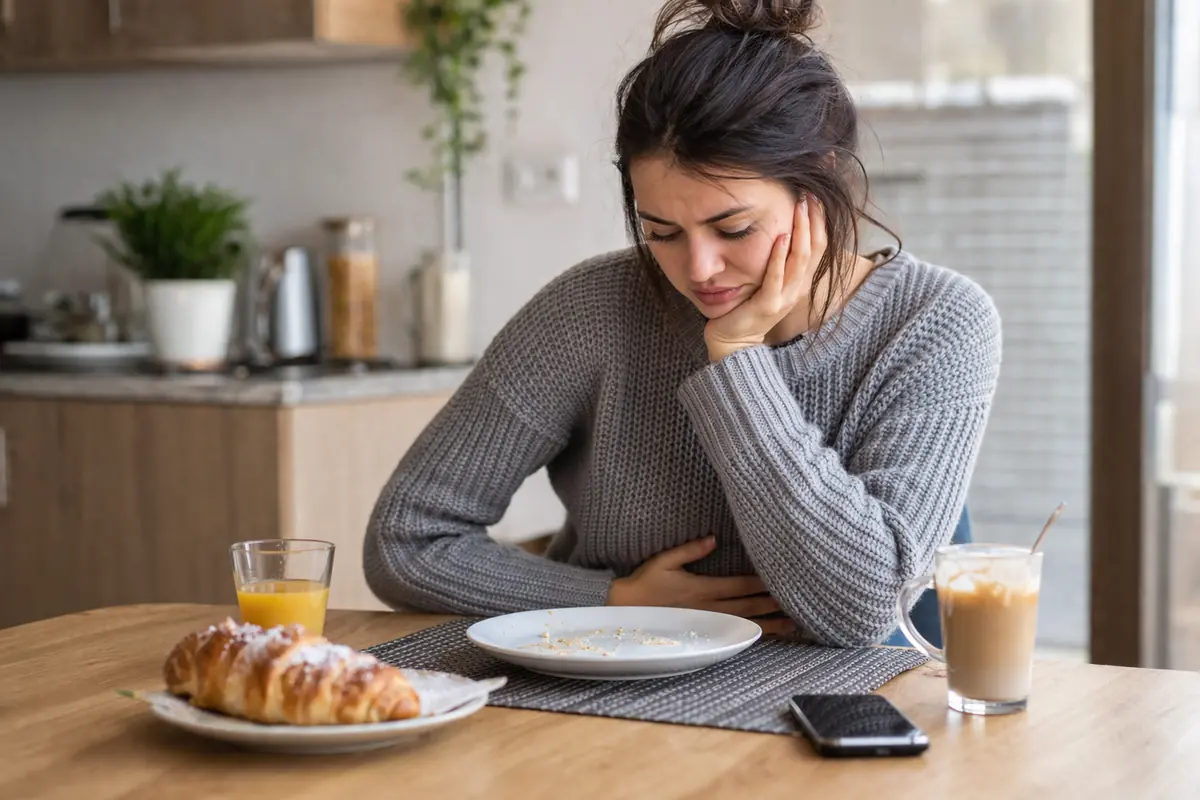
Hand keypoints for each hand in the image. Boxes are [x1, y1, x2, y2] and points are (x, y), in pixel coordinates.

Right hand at [606, 536, 795, 634]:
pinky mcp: (702, 633)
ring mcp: (706, 623)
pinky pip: (731, 635)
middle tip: (800, 600)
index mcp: (702, 588)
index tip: (782, 577)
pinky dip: (750, 636)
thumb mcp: (664, 560)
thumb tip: (714, 539)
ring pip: (745, 624)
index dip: (761, 582)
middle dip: (773, 602)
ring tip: (793, 624)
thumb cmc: (644, 583)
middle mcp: (708, 608)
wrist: (626, 611)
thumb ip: (690, 550)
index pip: (739, 585)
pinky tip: (766, 637)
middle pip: (748, 605)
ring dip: (770, 624)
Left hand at [704, 196, 827, 361]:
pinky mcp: (767, 304)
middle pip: (815, 248)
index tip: (814, 195)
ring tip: (798, 206)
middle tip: (808, 193)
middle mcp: (797, 288)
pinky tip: (781, 236)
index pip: (818, 245)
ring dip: (801, 231)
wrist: (733, 341)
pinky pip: (777, 277)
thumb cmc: (746, 307)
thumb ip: (775, 259)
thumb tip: (777, 227)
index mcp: (799, 281)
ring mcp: (785, 297)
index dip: (820, 220)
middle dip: (813, 219)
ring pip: (800, 259)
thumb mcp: (766, 279)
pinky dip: (780, 256)